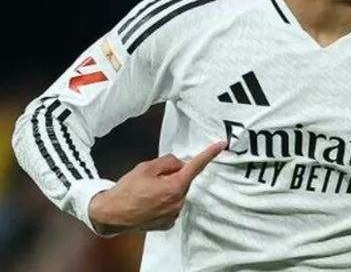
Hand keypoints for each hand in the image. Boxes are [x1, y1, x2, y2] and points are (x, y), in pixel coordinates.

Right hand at [89, 141, 226, 234]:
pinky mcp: (168, 224)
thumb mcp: (147, 167)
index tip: (221, 145)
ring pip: (178, 193)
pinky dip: (164, 201)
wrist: (110, 214)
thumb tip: (180, 165)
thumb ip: (169, 161)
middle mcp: (178, 202)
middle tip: (153, 178)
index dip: (209, 154)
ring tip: (147, 192)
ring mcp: (173, 215)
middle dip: (173, 176)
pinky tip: (149, 202)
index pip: (196, 166)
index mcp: (175, 186)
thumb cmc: (126, 190)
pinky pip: (172, 206)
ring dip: (168, 189)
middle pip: (184, 180)